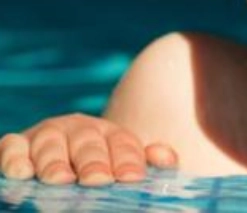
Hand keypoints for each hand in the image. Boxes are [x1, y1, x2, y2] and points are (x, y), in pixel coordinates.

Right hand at [0, 113, 176, 186]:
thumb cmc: (97, 170)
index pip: (124, 144)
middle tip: (98, 180)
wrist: (61, 162)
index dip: (129, 160)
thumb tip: (167, 158)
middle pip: (88, 142)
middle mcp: (79, 130)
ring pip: (51, 142)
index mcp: (110, 135)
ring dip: (54, 161)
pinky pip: (12, 146)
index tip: (132, 178)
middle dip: (93, 161)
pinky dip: (15, 157)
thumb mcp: (122, 165)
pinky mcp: (17, 145)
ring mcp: (47, 136)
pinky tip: (22, 172)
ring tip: (60, 180)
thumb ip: (146, 162)